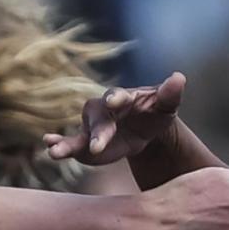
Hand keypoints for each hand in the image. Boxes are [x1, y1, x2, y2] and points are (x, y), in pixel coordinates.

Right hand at [45, 73, 184, 165]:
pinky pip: (74, 146)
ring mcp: (93, 127)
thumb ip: (170, 94)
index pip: (117, 95)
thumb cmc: (155, 112)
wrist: (146, 128)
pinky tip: (50, 148)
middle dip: (98, 132)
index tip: (115, 102)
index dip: (116, 98)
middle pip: (98, 120)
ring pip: (79, 135)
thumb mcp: (166, 105)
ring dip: (66, 143)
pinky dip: (62, 147)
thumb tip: (179, 78)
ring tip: (53, 151)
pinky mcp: (88, 145)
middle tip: (97, 146)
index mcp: (122, 97)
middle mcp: (103, 110)